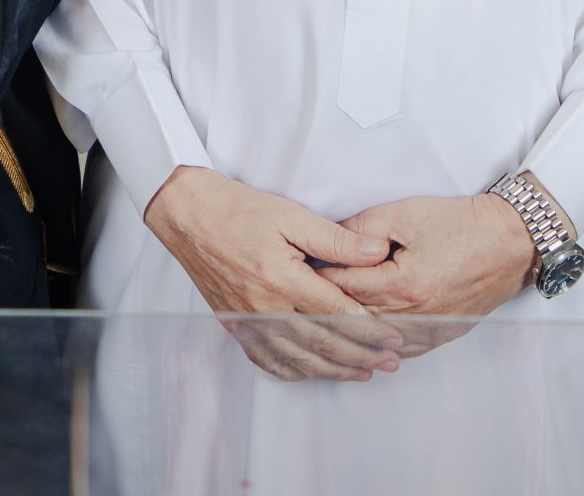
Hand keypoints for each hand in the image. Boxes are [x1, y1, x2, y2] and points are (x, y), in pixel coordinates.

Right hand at [142, 166, 403, 382]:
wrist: (188, 215)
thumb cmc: (238, 210)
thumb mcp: (291, 216)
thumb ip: (336, 239)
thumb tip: (378, 252)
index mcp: (281, 279)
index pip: (336, 314)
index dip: (370, 330)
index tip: (395, 337)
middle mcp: (264, 307)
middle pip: (321, 343)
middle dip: (361, 356)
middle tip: (391, 362)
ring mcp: (248, 321)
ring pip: (297, 358)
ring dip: (334, 369)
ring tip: (363, 373)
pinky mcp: (235, 324)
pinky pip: (267, 359)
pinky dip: (294, 371)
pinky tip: (313, 372)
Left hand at [322, 192, 541, 337]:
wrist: (511, 240)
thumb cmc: (462, 223)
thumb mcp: (405, 213)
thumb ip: (363, 228)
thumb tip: (330, 239)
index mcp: (404, 284)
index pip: (346, 289)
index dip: (320, 279)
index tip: (299, 274)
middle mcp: (417, 314)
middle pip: (358, 319)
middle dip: (329, 308)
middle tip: (302, 299)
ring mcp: (432, 328)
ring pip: (378, 339)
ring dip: (352, 331)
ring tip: (325, 322)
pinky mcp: (443, 332)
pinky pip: (404, 349)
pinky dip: (381, 346)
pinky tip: (364, 343)